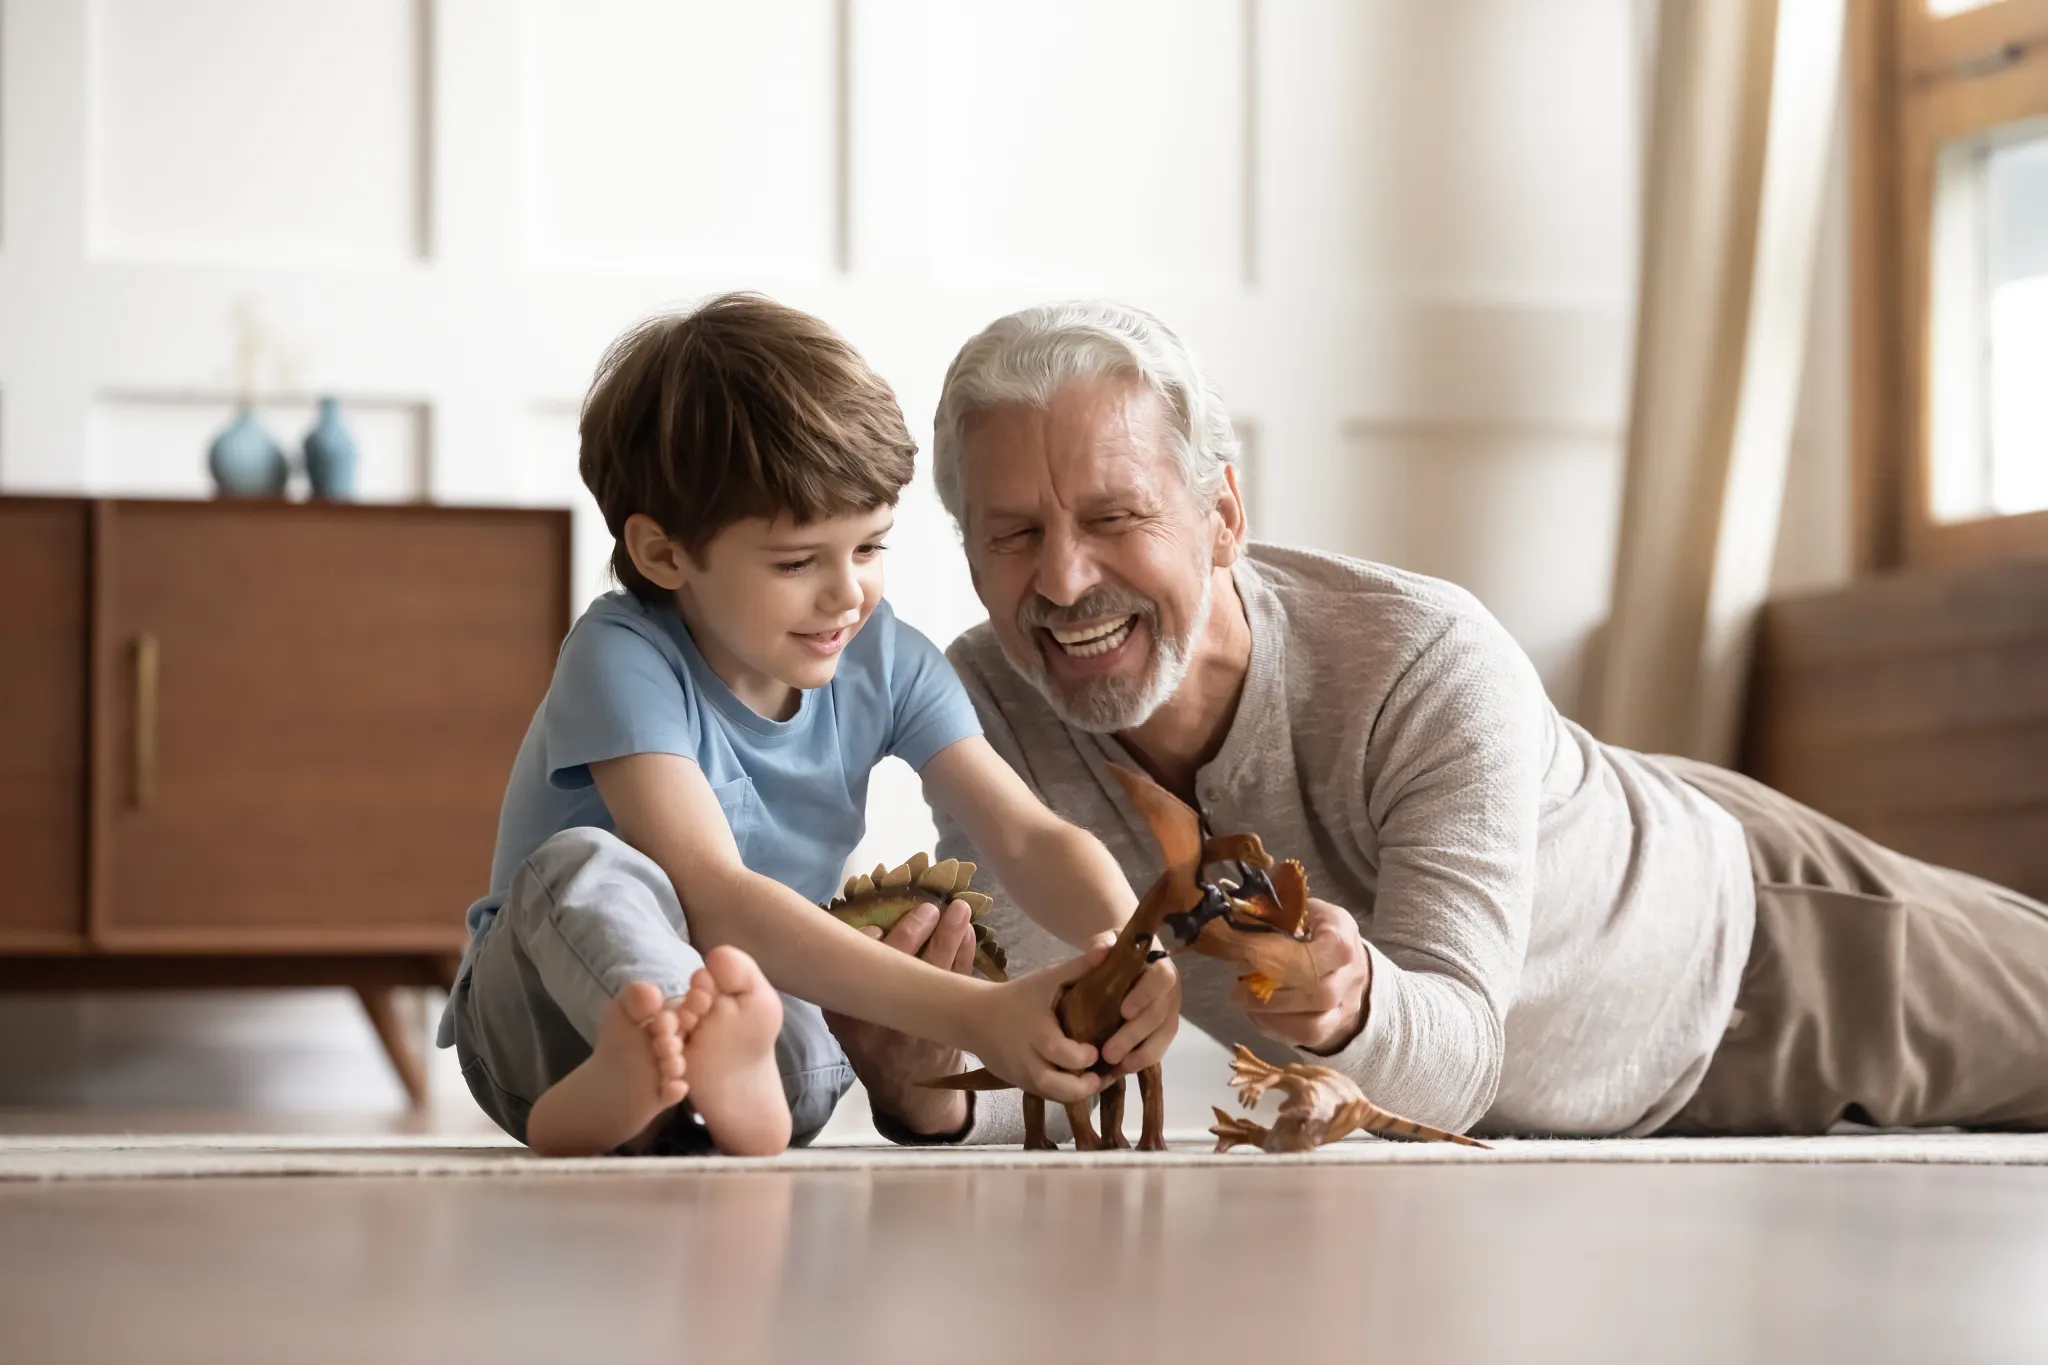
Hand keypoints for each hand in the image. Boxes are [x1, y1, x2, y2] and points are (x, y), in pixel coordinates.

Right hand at [822, 898, 979, 1135]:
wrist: (909, 1094)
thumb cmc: (877, 1045)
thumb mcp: (850, 1024)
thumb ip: (852, 986)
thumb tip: (866, 924)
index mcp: (849, 1020)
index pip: (853, 977)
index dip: (865, 945)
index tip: (876, 927)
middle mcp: (882, 1024)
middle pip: (898, 968)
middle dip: (914, 932)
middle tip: (928, 909)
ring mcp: (918, 1027)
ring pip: (936, 973)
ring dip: (950, 936)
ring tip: (959, 910)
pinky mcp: (948, 1029)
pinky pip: (959, 985)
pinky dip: (966, 956)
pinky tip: (968, 935)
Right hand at [965, 951, 1109, 1103]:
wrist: (976, 1017)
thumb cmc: (1019, 996)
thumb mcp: (1046, 979)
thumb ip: (1079, 968)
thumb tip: (1109, 951)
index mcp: (1035, 1030)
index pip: (1058, 1051)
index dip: (1081, 1057)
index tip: (1096, 1051)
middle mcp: (1027, 1057)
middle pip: (1052, 1084)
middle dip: (1081, 1086)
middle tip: (1101, 1076)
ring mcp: (1022, 1074)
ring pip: (1050, 1095)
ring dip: (1076, 1094)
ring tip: (1097, 1082)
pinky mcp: (1020, 1084)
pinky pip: (1045, 1096)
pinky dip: (1064, 1094)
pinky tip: (1083, 1083)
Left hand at [1099, 952, 1179, 1074]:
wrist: (1128, 959)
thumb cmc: (1117, 950)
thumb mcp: (1108, 940)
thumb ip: (1102, 944)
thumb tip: (1097, 954)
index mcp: (1160, 966)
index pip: (1160, 980)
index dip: (1145, 996)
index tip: (1124, 1011)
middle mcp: (1171, 991)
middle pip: (1160, 1015)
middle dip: (1135, 1035)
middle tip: (1109, 1053)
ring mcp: (1170, 1013)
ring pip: (1163, 1036)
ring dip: (1142, 1054)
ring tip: (1117, 1067)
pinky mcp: (1164, 1031)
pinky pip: (1160, 1049)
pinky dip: (1142, 1061)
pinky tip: (1122, 1070)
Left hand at [1233, 898, 1371, 1053]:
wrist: (1343, 963)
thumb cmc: (1314, 931)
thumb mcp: (1301, 911)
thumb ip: (1278, 914)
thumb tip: (1241, 917)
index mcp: (1344, 934)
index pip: (1333, 948)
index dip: (1291, 956)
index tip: (1254, 955)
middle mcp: (1352, 973)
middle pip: (1320, 993)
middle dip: (1273, 993)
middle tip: (1237, 988)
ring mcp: (1346, 1005)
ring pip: (1314, 1024)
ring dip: (1272, 1015)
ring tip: (1243, 1002)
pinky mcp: (1334, 1028)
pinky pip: (1307, 1037)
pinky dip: (1276, 1028)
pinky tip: (1256, 1015)